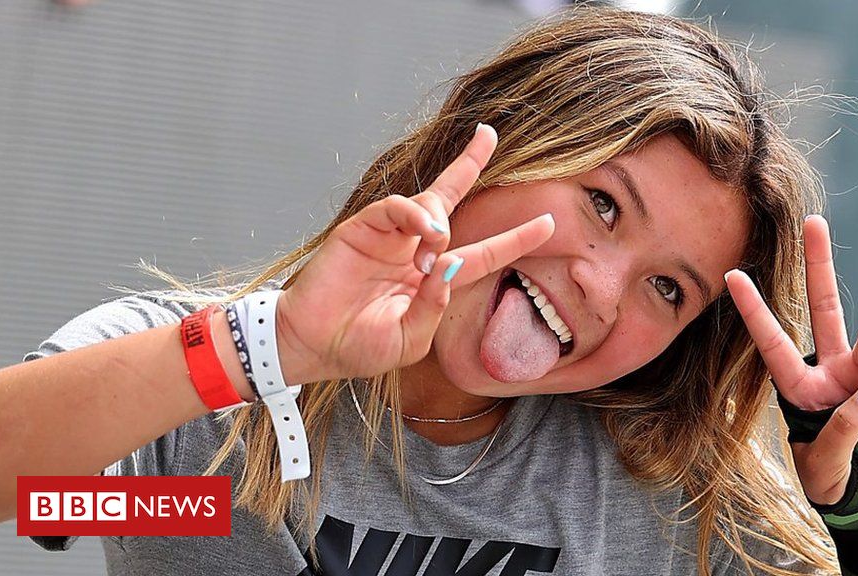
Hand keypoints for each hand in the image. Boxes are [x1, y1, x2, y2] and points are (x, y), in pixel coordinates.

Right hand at [275, 124, 554, 382]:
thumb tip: (451, 264)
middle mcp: (416, 250)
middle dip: (470, 164)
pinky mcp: (363, 228)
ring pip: (428, 203)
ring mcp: (390, 237)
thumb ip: (434, 306)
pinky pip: (395, 207)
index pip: (484, 252)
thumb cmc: (359, 347)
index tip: (548, 223)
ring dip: (439, 221)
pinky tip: (422, 233)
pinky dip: (413, 214)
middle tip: (489, 134)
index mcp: (435, 279)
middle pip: (452, 198)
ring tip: (429, 254)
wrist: (309, 345)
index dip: (516, 238)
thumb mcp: (409, 340)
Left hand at [725, 215, 857, 505]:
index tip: (731, 274)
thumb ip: (846, 425)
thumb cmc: (825, 470)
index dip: (754, 309)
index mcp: (797, 385)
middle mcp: (828, 366)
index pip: (772, 341)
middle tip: (812, 221)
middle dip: (819, 263)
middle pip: (824, 305)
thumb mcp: (824, 459)